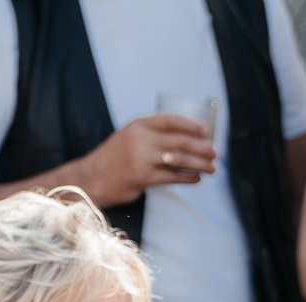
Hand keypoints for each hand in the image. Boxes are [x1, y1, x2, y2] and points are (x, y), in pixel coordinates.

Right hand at [83, 113, 217, 204]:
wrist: (90, 179)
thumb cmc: (113, 159)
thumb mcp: (130, 137)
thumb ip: (152, 135)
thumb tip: (185, 138)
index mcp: (138, 125)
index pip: (170, 120)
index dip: (191, 125)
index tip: (207, 131)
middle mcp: (140, 139)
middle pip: (179, 140)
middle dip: (201, 147)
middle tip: (215, 153)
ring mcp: (141, 158)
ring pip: (179, 159)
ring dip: (199, 164)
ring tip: (212, 168)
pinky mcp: (142, 178)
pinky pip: (171, 177)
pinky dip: (187, 178)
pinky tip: (197, 178)